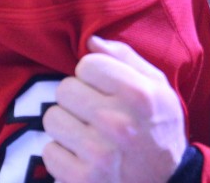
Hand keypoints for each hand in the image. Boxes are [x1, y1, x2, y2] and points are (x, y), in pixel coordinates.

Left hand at [42, 37, 186, 182]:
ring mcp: (99, 155)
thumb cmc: (160, 129)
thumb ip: (126, 58)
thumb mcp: (158, 88)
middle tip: (94, 111)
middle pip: (65, 89)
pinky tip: (83, 156)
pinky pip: (49, 152)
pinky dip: (62, 154)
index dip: (93, 74)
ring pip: (52, 119)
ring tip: (87, 133)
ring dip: (67, 125)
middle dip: (77, 98)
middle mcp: (118, 123)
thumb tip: (91, 41)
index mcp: (139, 95)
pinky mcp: (82, 181)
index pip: (87, 64)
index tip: (103, 87)